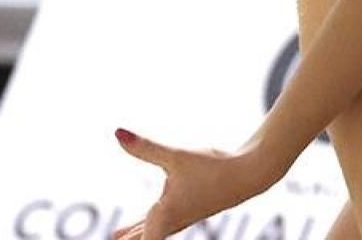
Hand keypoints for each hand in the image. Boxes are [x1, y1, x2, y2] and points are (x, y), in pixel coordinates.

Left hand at [111, 127, 267, 239]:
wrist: (250, 173)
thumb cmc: (215, 168)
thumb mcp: (176, 156)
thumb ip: (145, 148)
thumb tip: (117, 133)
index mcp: (165, 214)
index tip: (113, 239)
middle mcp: (172, 220)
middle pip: (143, 238)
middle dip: (128, 239)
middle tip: (111, 238)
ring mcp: (183, 217)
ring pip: (153, 231)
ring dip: (136, 234)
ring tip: (117, 236)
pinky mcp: (191, 209)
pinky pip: (163, 225)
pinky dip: (149, 227)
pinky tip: (148, 220)